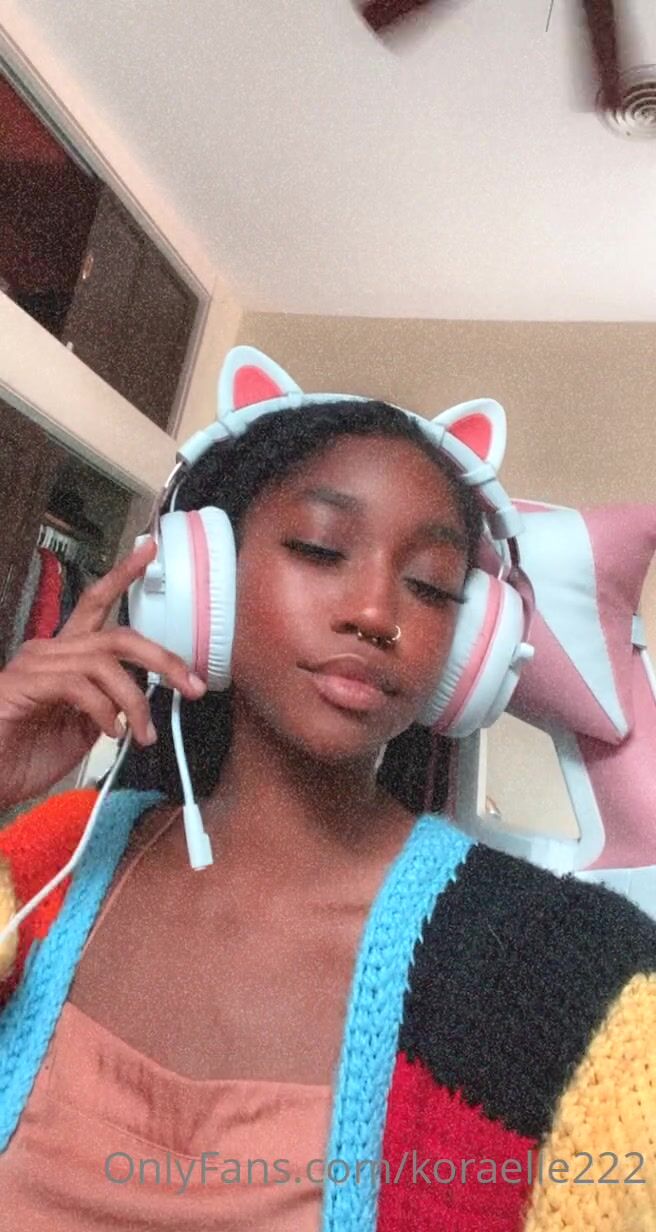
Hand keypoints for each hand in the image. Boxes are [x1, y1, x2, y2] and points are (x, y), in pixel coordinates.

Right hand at [0, 538, 205, 809]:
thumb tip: (138, 698)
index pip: (96, 604)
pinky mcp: (25, 683)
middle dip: (162, 658)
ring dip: (135, 701)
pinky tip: (110, 733)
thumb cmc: (22, 756)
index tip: (149, 549)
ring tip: (142, 733)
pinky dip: (105, 711)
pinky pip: (81, 684)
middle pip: (117, 635)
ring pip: (105, 662)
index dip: (123, 576)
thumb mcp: (81, 729)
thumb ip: (109, 705)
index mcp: (64, 657)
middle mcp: (49, 651)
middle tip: (191, 685)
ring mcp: (35, 664)